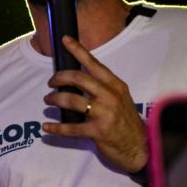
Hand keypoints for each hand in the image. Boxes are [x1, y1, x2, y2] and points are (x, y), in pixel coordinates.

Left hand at [42, 35, 147, 172]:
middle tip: (51, 83)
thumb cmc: (125, 121)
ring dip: (54, 99)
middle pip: (78, 78)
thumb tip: (77, 78)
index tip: (64, 39)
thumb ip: (103, 87)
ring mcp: (104, 113)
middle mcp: (110, 96)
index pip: (94, 63)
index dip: (77, 50)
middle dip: (59, 78)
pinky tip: (46, 127)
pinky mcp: (98, 131)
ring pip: (71, 100)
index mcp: (116, 85)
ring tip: (48, 100)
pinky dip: (56, 128)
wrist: (140, 147)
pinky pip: (71, 128)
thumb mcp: (120, 98)